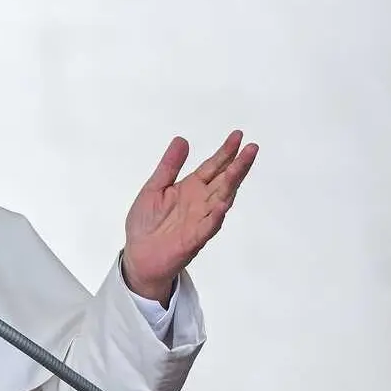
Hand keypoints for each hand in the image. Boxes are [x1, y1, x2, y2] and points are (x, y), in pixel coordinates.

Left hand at [122, 131, 257, 303]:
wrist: (138, 254)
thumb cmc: (146, 223)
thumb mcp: (154, 188)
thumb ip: (169, 166)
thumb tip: (181, 140)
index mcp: (190, 188)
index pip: (212, 167)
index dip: (225, 152)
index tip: (238, 135)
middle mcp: (200, 202)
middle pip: (223, 180)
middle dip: (238, 164)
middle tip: (251, 147)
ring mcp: (200, 219)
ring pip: (221, 199)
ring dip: (232, 184)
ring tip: (242, 165)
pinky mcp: (194, 238)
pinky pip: (208, 226)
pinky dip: (216, 216)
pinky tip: (223, 204)